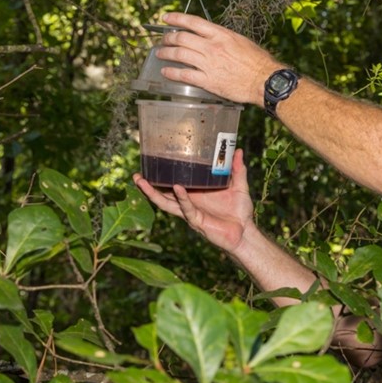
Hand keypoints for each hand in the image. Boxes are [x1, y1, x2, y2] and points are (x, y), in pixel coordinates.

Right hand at [133, 149, 254, 252]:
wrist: (245, 232)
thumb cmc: (240, 212)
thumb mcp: (240, 186)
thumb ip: (238, 169)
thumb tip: (239, 150)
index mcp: (196, 194)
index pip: (175, 183)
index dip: (164, 176)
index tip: (153, 163)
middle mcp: (189, 202)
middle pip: (163, 194)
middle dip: (148, 186)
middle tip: (136, 174)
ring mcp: (191, 212)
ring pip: (167, 203)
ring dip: (153, 193)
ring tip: (141, 181)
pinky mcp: (197, 220)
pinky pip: (186, 208)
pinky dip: (181, 198)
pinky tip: (176, 188)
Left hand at [155, 12, 282, 105]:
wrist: (264, 80)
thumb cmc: (258, 62)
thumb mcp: (242, 41)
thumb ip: (225, 39)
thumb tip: (214, 38)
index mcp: (221, 34)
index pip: (193, 22)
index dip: (177, 18)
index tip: (167, 18)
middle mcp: (212, 47)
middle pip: (182, 38)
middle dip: (168, 38)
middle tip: (163, 40)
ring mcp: (208, 63)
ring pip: (179, 55)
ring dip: (166, 53)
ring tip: (160, 53)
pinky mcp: (208, 80)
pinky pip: (184, 75)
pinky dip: (172, 72)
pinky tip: (166, 72)